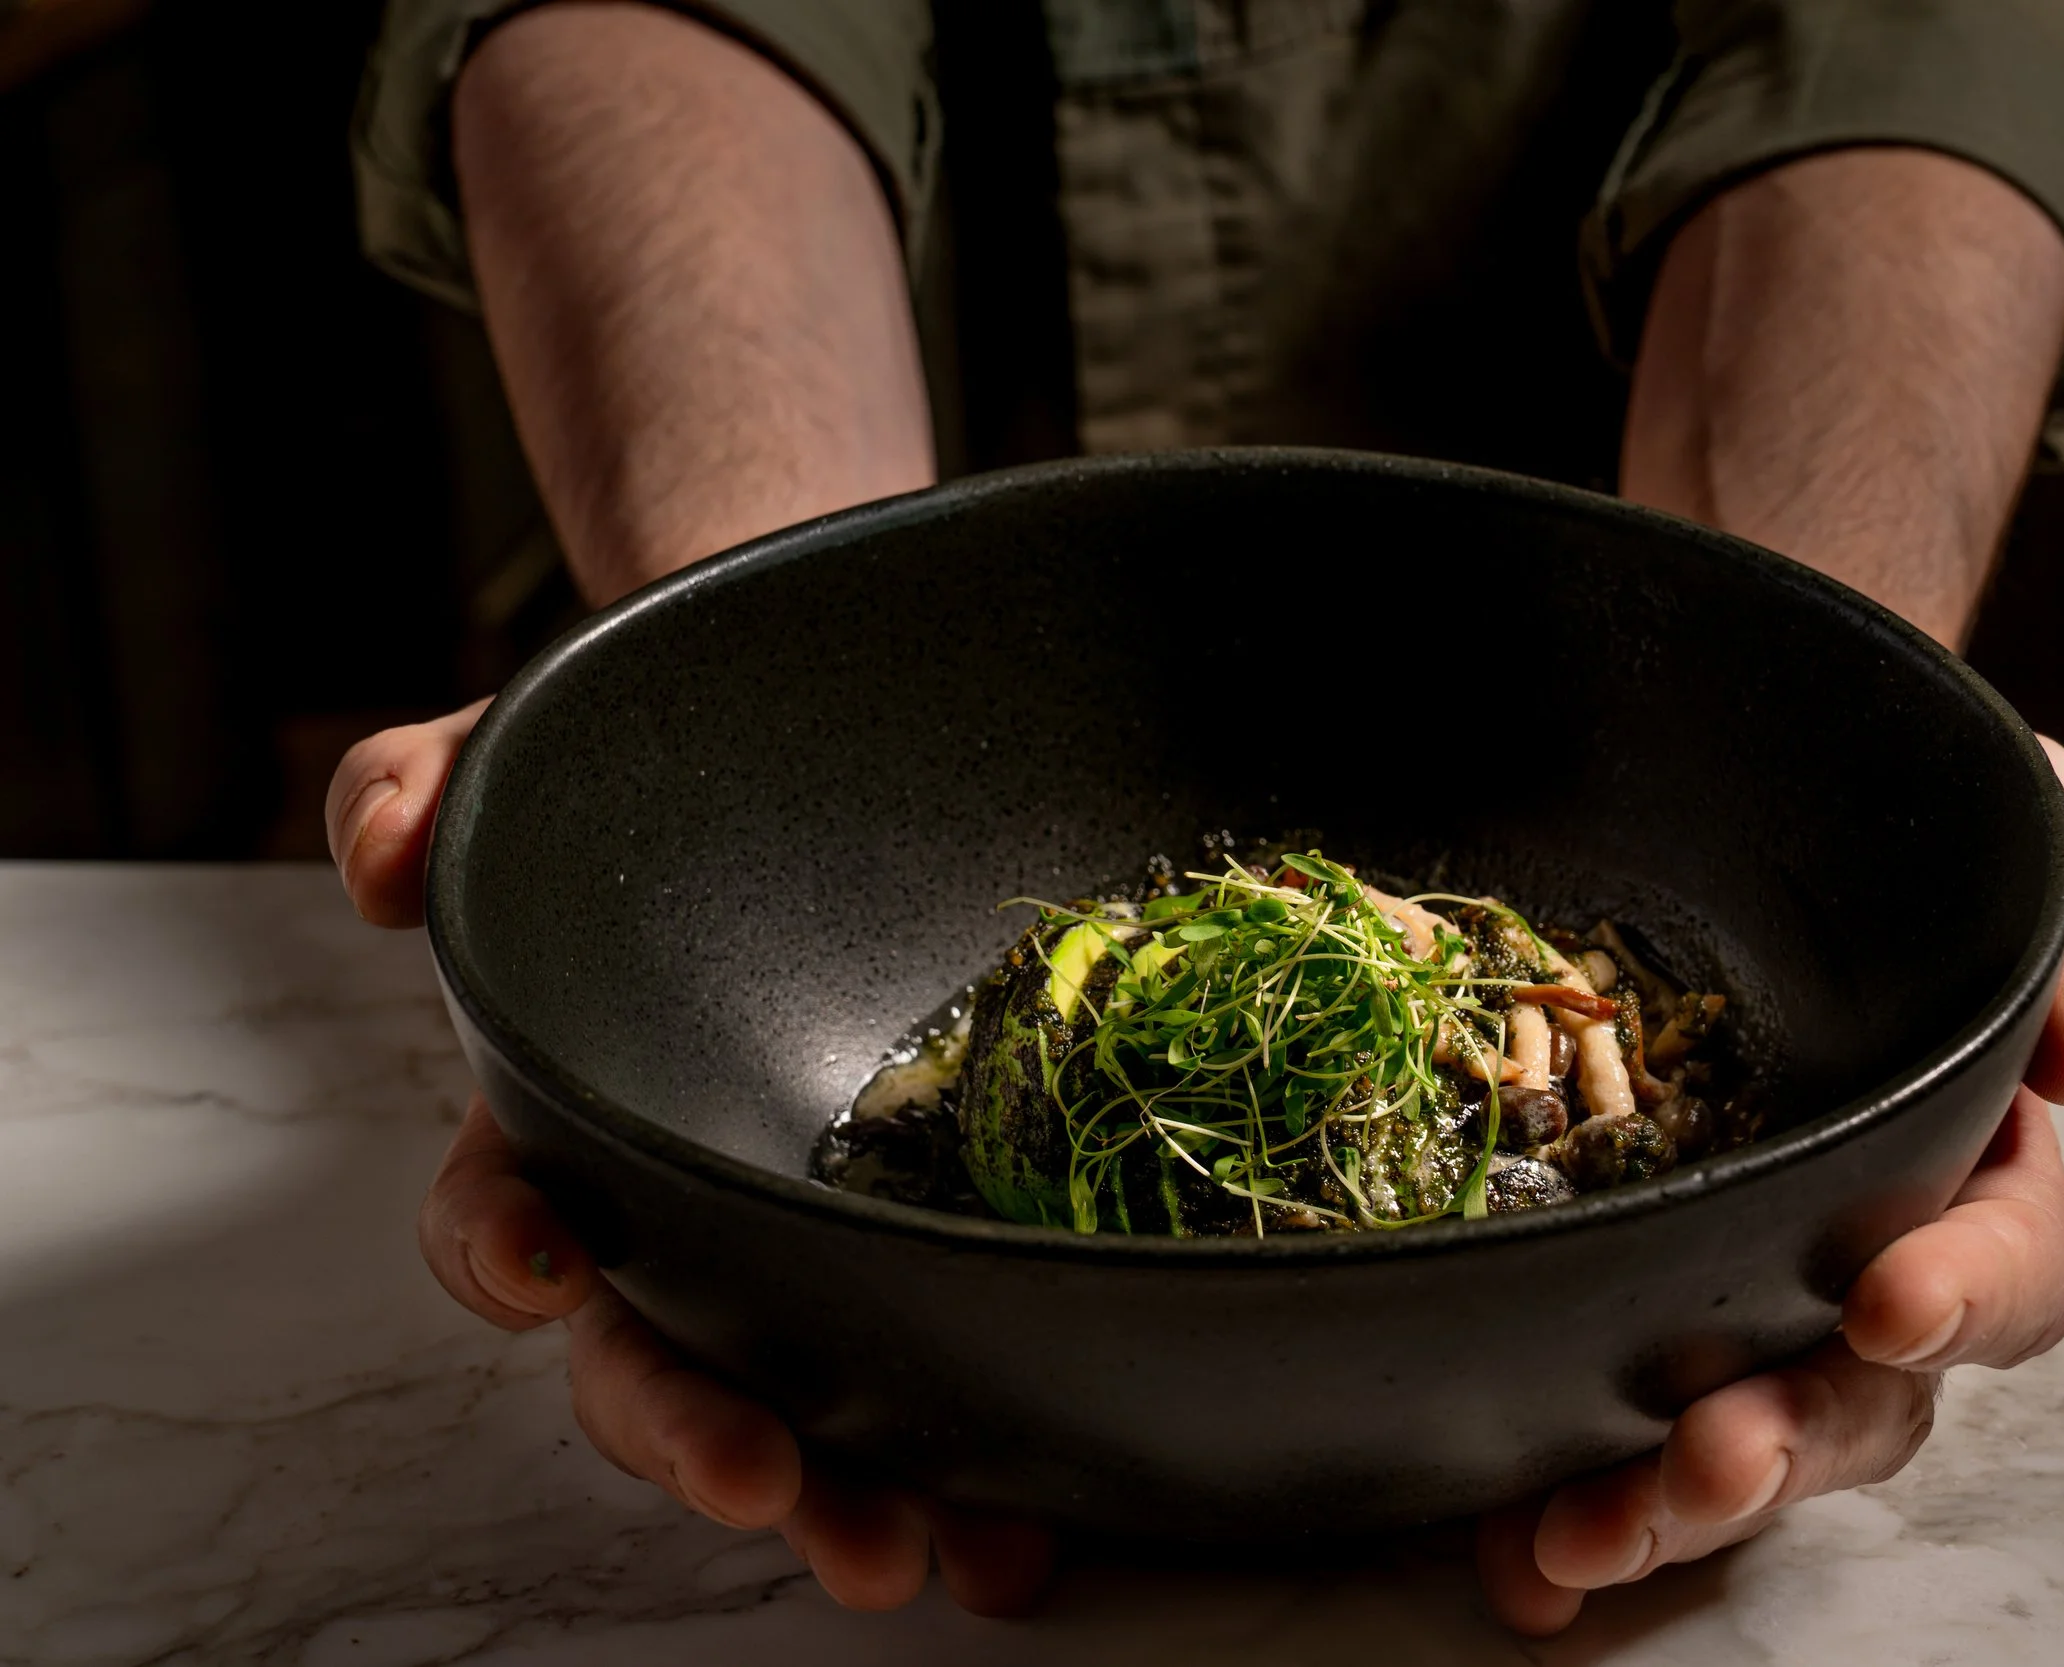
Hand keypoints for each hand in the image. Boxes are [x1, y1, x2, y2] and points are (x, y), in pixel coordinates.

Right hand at [328, 703, 1054, 1614]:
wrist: (839, 748)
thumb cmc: (680, 767)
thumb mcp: (545, 750)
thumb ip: (429, 784)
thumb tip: (381, 865)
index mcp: (574, 1116)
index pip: (501, 1211)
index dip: (502, 1250)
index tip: (541, 1268)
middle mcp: (683, 1209)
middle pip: (656, 1351)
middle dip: (693, 1428)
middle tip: (763, 1485)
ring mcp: (808, 1242)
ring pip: (799, 1397)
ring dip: (839, 1491)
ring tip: (907, 1555)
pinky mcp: (929, 1251)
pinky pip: (941, 1374)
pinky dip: (973, 1471)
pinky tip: (1025, 1528)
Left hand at [1476, 737, 2063, 1633]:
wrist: (1720, 789)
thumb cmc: (1874, 821)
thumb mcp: (2007, 828)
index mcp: (1961, 1167)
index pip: (2002, 1261)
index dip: (1963, 1296)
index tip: (1888, 1303)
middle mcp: (1846, 1257)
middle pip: (1850, 1398)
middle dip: (1785, 1443)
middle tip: (1710, 1460)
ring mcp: (1720, 1291)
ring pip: (1718, 1435)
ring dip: (1655, 1502)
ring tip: (1572, 1537)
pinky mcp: (1601, 1298)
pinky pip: (1582, 1416)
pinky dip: (1538, 1492)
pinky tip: (1499, 1551)